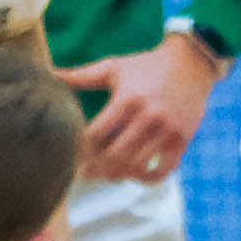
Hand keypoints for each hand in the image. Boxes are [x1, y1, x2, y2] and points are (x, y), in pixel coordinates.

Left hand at [57, 29, 219, 181]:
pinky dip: (147, 178)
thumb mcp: (114, 67)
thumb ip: (81, 76)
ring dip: (118, 174)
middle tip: (84, 174)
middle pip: (116, 155)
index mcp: (128, 98)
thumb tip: (49, 74)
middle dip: (96, 168)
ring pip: (138, 165)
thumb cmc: (146, 65)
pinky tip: (135, 175)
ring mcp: (168, 129)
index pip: (98, 133)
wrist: (191, 62)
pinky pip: (164, 170)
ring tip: (105, 175)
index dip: (81, 150)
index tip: (70, 158)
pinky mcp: (182, 139)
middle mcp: (149, 115)